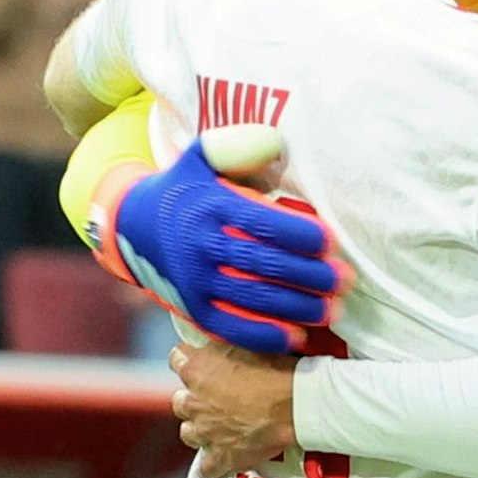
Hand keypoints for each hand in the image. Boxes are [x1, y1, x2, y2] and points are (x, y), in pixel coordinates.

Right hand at [92, 125, 351, 353]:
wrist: (132, 227)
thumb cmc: (186, 190)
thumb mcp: (201, 158)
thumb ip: (237, 145)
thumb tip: (274, 140)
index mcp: (211, 207)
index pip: (262, 222)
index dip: (300, 234)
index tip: (331, 242)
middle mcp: (202, 245)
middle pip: (265, 265)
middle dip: (311, 275)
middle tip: (345, 280)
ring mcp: (196, 280)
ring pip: (253, 298)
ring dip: (297, 308)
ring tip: (333, 310)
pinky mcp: (192, 307)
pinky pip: (230, 326)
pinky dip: (263, 336)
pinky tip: (296, 338)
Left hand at [171, 340, 296, 477]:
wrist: (300, 404)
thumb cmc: (279, 370)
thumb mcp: (248, 343)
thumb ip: (224, 346)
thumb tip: (217, 342)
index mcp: (197, 370)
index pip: (177, 359)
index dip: (189, 358)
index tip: (200, 359)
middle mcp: (194, 402)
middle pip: (180, 400)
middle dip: (194, 397)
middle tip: (214, 395)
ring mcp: (206, 433)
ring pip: (188, 433)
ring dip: (200, 428)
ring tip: (217, 425)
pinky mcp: (222, 457)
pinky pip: (208, 469)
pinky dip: (213, 465)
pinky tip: (223, 458)